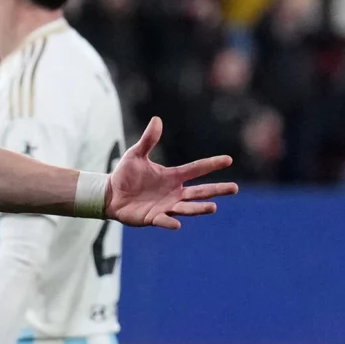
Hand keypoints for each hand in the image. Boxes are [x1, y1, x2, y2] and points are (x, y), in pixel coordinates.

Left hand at [106, 116, 237, 228]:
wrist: (110, 194)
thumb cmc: (125, 174)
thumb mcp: (135, 154)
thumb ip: (148, 140)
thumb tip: (156, 119)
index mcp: (173, 176)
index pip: (196, 169)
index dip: (211, 164)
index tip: (229, 160)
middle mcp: (174, 192)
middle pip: (200, 191)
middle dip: (217, 190)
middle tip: (234, 188)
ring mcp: (165, 206)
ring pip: (187, 208)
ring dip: (199, 208)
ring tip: (213, 207)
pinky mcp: (153, 218)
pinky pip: (164, 220)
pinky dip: (170, 222)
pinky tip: (177, 223)